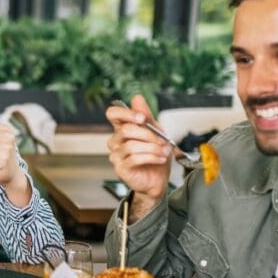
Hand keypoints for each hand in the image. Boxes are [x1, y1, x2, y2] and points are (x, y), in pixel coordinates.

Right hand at [105, 95, 170, 220]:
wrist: (158, 179)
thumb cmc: (155, 156)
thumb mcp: (156, 132)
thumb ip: (147, 116)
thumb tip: (137, 98)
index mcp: (123, 129)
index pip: (113, 114)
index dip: (126, 113)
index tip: (142, 118)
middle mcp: (116, 141)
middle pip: (125, 129)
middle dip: (148, 134)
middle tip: (162, 140)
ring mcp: (116, 155)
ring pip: (131, 145)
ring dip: (153, 148)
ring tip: (165, 152)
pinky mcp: (121, 168)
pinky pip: (135, 158)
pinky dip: (152, 157)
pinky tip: (161, 158)